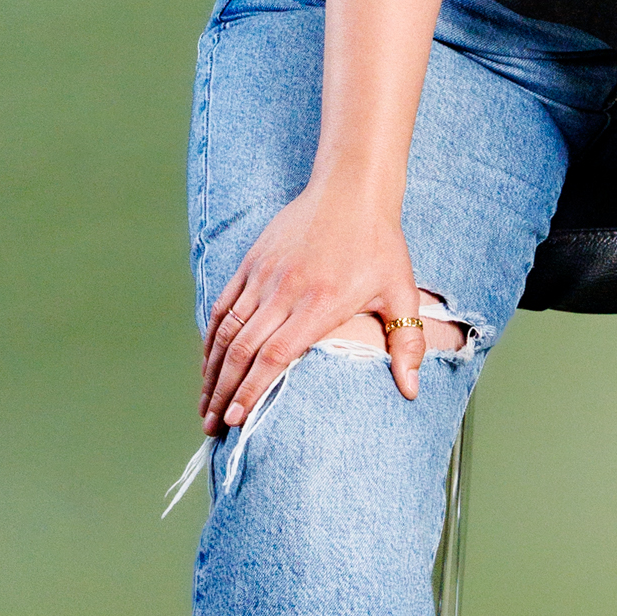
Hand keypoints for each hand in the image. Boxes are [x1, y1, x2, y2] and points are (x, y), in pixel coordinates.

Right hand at [201, 183, 429, 431]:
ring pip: (227, 331)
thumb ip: (405, 344)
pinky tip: (208, 362)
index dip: (252, 391)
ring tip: (205, 405)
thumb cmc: (379, 243)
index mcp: (319, 304)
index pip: (275, 357)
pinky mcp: (252, 262)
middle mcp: (285, 292)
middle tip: (214, 427)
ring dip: (211, 371)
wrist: (351, 189)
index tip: (237, 420)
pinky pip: (222, 306)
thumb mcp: (401, 293)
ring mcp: (264, 276)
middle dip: (224, 393)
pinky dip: (211, 338)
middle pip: (243, 351)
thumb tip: (411, 392)